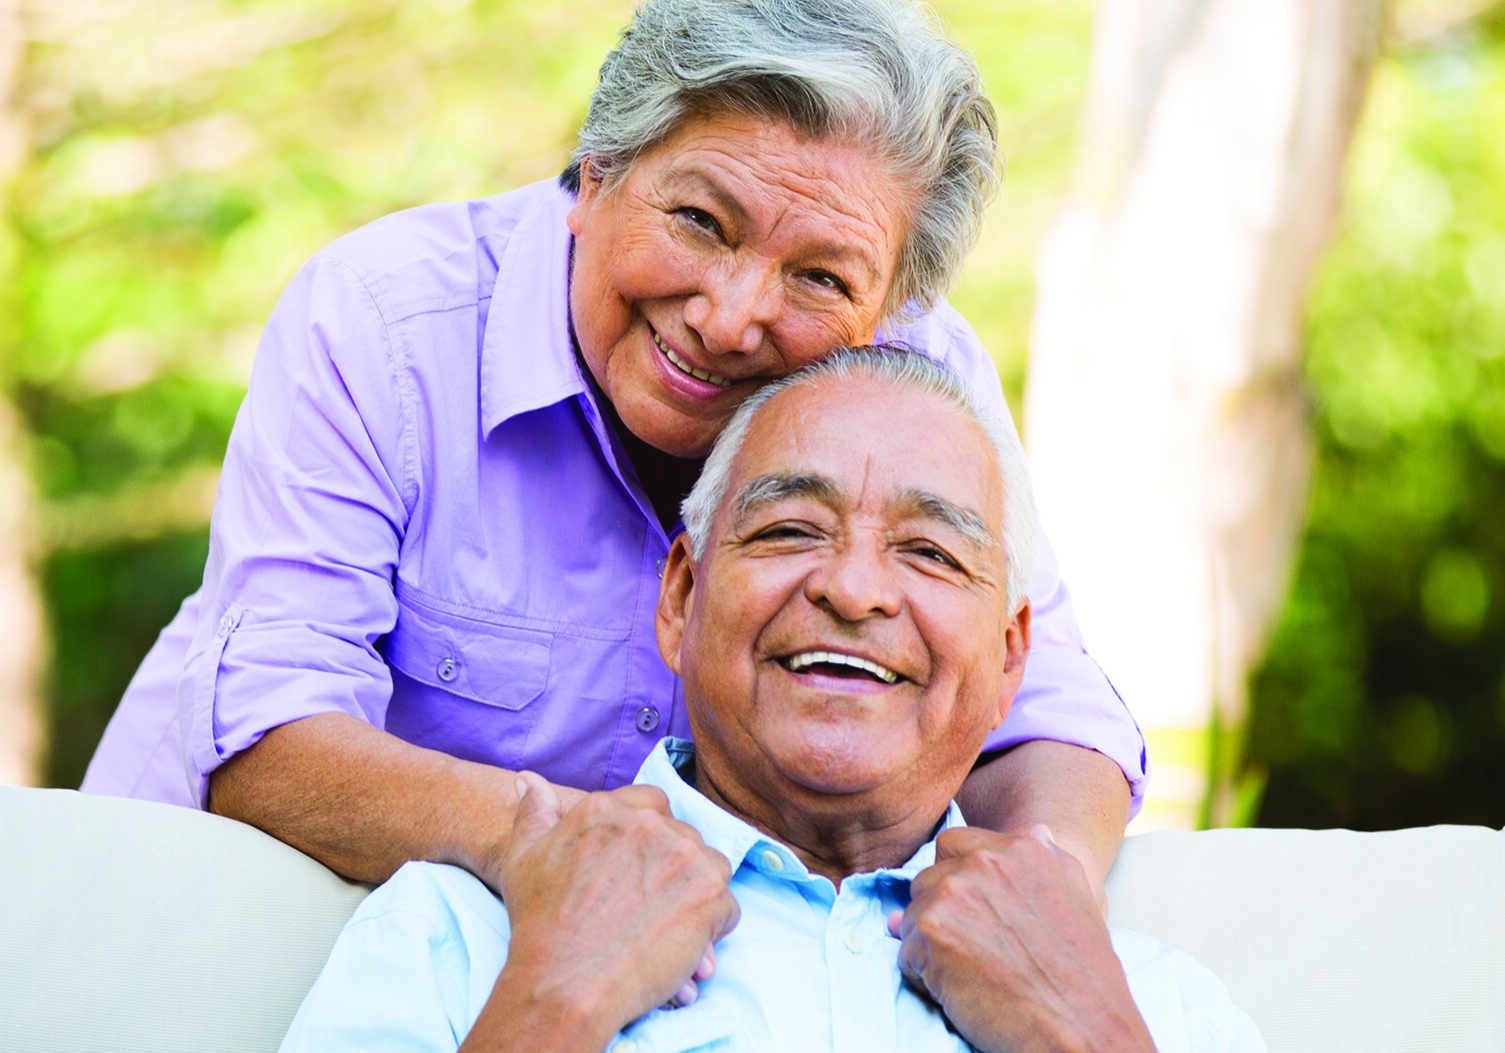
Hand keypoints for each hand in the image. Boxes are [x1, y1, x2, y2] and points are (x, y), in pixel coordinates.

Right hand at [494, 773, 739, 1031]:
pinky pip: (727, 907)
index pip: (652, 804)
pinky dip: (711, 929)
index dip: (650, 840)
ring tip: (668, 928)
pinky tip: (683, 948)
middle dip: (673, 870)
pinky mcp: (709, 892)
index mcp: (606, 809)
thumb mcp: (524, 860)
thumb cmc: (539, 927)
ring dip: (696, 895)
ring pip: (710, 867)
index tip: (639, 872)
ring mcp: (683, 855)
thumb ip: (534, 813)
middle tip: (651, 908)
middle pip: (683, 837)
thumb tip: (531, 780)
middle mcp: (648, 823)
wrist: (563, 986)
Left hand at [889, 824, 1153, 1052]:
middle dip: (938, 911)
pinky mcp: (932, 932)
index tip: (973, 914)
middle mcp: (983, 861)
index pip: (953, 845)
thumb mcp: (1081, 897)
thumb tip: (1034, 830)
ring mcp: (953, 893)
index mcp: (1019, 848)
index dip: (955, 880)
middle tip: (972, 948)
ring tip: (971, 972)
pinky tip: (961, 990)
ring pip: (911, 915)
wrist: (1082, 1029)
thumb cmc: (1084, 974)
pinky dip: (924, 975)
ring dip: (930, 944)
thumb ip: (1050, 859)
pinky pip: (905, 951)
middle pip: (926, 878)